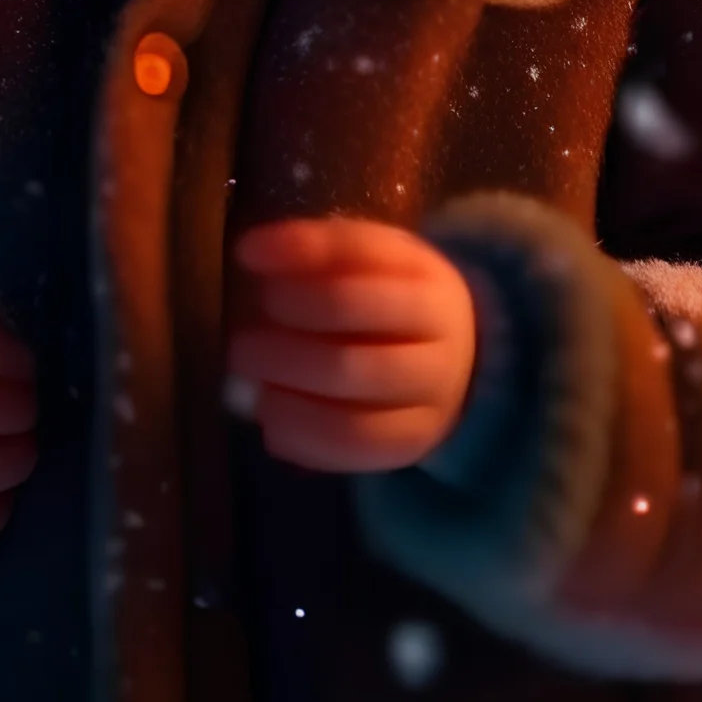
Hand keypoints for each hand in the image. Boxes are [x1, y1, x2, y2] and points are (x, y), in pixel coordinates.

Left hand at [223, 216, 476, 473]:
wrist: (460, 356)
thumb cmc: (393, 295)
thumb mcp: (372, 257)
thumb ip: (316, 250)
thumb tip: (250, 252)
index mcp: (429, 283)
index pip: (362, 267)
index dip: (297, 257)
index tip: (245, 257)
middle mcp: (439, 345)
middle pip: (351, 356)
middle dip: (284, 352)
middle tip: (240, 345)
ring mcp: (430, 401)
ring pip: (353, 415)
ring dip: (288, 401)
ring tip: (249, 386)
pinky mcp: (414, 444)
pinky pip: (354, 450)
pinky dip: (303, 439)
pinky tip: (270, 422)